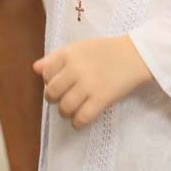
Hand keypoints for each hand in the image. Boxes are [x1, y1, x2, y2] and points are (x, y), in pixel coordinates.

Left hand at [34, 36, 152, 128]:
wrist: (135, 55)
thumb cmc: (106, 51)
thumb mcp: (79, 48)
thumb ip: (56, 58)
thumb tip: (35, 68)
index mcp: (68, 54)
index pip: (46, 74)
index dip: (50, 81)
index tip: (60, 83)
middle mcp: (75, 69)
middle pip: (51, 93)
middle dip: (55, 99)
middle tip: (64, 98)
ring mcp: (88, 85)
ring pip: (64, 108)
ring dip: (65, 112)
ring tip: (72, 110)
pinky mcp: (101, 99)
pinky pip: (81, 118)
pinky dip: (78, 123)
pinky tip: (80, 120)